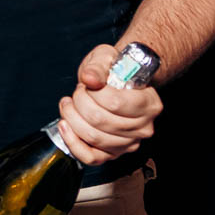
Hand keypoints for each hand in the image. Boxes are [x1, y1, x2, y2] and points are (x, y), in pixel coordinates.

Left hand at [56, 44, 163, 164]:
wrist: (117, 81)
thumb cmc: (114, 70)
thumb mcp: (107, 57)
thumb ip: (98, 66)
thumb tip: (89, 78)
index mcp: (150, 103)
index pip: (115, 103)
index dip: (93, 92)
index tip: (87, 83)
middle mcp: (143, 127)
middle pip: (100, 121)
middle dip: (79, 103)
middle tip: (77, 92)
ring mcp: (129, 143)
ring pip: (93, 138)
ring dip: (72, 118)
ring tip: (69, 104)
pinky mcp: (113, 153)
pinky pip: (91, 157)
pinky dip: (72, 142)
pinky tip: (65, 124)